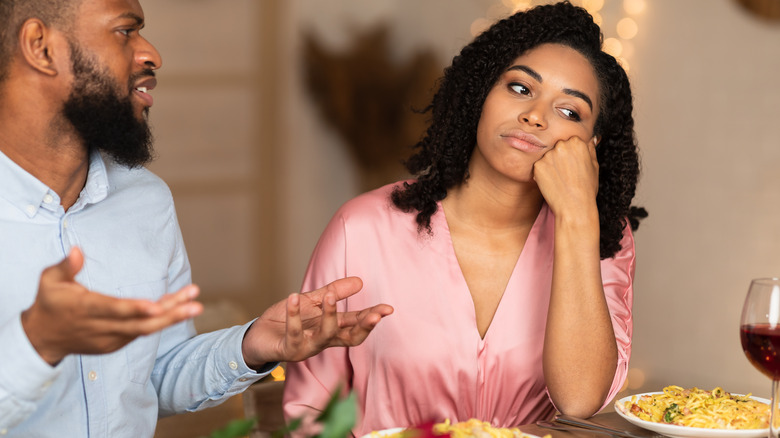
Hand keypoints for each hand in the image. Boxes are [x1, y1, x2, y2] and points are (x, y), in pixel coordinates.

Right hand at [21, 247, 202, 365]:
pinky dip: (160, 321)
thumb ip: (65, 266)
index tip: (157, 307)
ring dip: (171, 317)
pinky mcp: (116, 344)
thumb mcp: (49, 281)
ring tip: (195, 304)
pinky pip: (141, 332)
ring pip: (145, 330)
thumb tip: (77, 250)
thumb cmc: (49, 303)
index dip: (136, 310)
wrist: (42, 339)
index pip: (114, 310)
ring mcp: (110, 339)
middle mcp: (101, 327)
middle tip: (195, 305)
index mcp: (85, 309)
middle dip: (169, 316)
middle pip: (140, 325)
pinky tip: (178, 306)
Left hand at [241, 277, 393, 365]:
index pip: (356, 325)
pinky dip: (293, 315)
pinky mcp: (288, 350)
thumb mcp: (312, 302)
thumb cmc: (285, 321)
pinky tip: (294, 297)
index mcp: (331, 330)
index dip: (372, 318)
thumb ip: (334, 292)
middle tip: (375, 315)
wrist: (257, 335)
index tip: (387, 309)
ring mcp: (307, 347)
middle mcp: (323, 341)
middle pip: (349, 337)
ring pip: (325, 335)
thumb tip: (360, 282)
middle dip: (363, 326)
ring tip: (330, 296)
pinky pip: (293, 333)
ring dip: (329, 315)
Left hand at [533, 135, 598, 216]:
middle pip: (558, 147)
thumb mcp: (594, 166)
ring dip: (550, 165)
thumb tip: (591, 139)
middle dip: (559, 158)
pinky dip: (543, 174)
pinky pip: (539, 166)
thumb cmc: (586, 189)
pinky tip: (552, 183)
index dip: (571, 155)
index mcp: (577, 142)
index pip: (570, 141)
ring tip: (559, 180)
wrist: (574, 207)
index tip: (572, 165)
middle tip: (565, 174)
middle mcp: (562, 145)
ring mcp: (548, 155)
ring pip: (547, 157)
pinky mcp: (538, 165)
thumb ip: (590, 150)